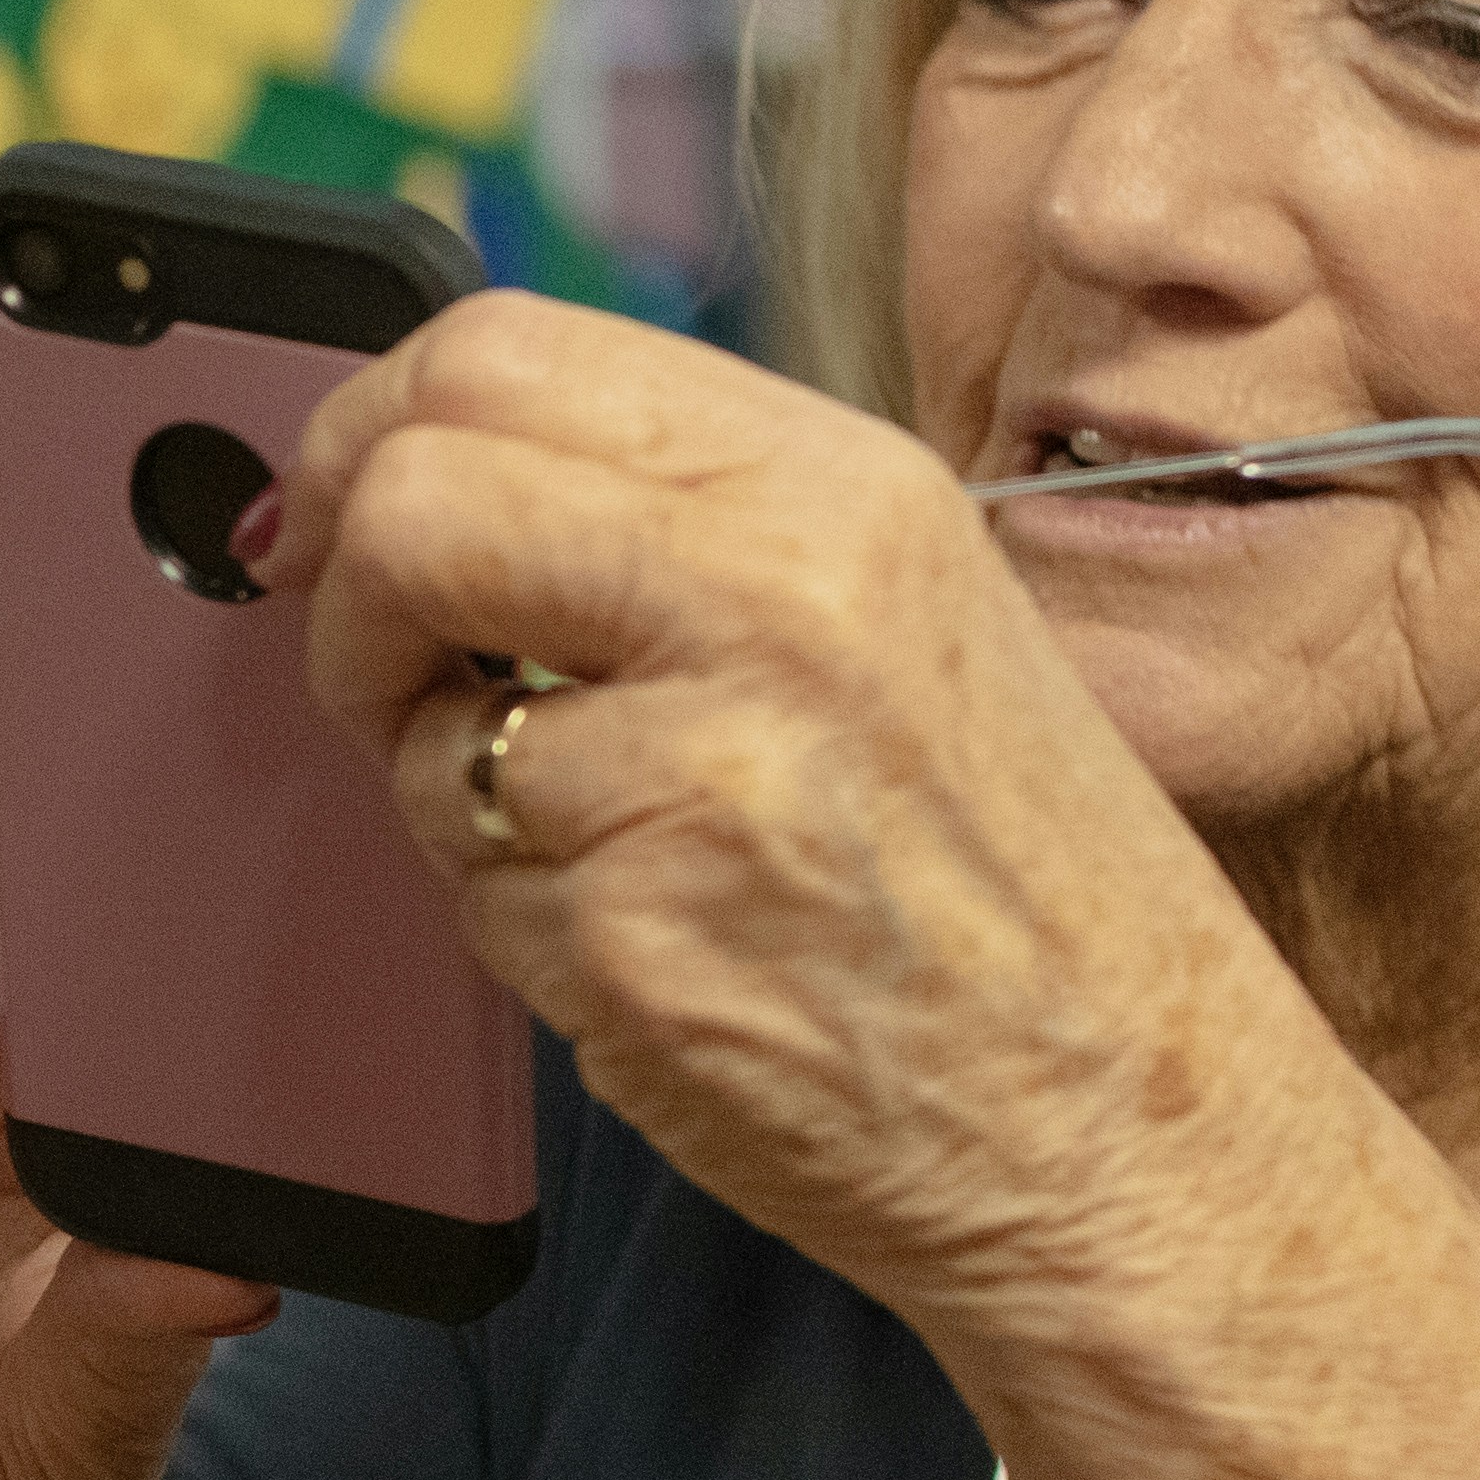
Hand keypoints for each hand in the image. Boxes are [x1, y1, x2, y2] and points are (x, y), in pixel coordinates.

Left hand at [278, 297, 1301, 1334]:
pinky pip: (471, 895)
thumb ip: (691, 525)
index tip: (340, 508)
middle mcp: (777, 602)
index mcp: (841, 491)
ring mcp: (700, 777)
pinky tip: (663, 948)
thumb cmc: (1021, 891)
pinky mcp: (635, 943)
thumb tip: (444, 471)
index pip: (501, 352)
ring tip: (620, 850)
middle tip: (385, 669)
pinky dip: (522, 927)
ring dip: (457, 796)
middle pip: (414, 500)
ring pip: (418, 726)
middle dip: (346, 593)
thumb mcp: (906, 617)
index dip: (367, 430)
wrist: (1139, 1127)